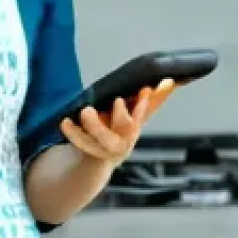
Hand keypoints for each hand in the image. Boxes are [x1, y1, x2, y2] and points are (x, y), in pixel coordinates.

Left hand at [59, 78, 175, 170]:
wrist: (101, 158)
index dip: (144, 104)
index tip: (144, 90)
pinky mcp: (89, 151)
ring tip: (83, 112)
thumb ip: (154, 98)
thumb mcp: (137, 114)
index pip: (142, 114)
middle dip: (119, 118)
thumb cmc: (122, 129)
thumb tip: (172, 79)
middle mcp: (123, 140)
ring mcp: (105, 148)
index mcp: (134, 127)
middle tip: (110, 103)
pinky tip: (65, 121)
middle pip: (122, 131)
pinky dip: (73, 133)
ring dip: (91, 128)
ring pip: (99, 140)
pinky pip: (81, 143)